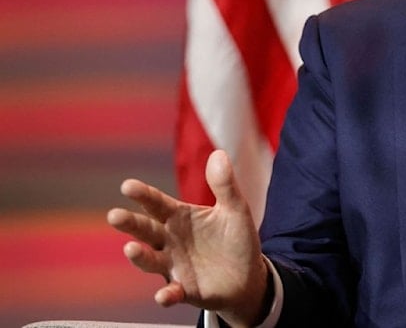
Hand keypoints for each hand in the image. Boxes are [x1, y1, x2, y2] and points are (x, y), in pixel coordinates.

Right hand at [107, 149, 269, 327]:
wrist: (248, 277)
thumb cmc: (236, 239)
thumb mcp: (235, 210)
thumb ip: (225, 185)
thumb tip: (218, 153)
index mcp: (179, 217)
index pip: (157, 203)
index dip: (143, 195)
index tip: (127, 185)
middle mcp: (169, 240)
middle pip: (145, 230)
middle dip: (130, 224)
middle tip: (114, 216)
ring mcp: (173, 266)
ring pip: (151, 261)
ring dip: (140, 257)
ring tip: (131, 249)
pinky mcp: (184, 290)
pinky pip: (171, 293)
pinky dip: (167, 295)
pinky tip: (164, 295)